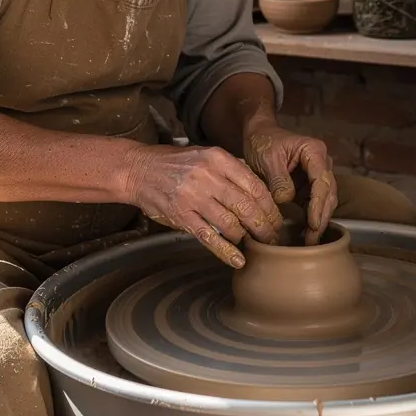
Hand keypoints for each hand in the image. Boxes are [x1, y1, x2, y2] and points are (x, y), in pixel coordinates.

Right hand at [121, 143, 282, 266]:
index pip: (254, 185)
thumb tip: (259, 189)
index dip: (270, 206)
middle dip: (264, 226)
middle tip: (273, 237)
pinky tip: (237, 260)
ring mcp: (193, 197)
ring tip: (255, 244)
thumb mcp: (205, 155)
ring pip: (230, 223)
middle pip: (246, 206)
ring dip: (246, 237)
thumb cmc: (175, 164)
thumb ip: (231, 169)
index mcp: (218, 159)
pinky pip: (209, 237)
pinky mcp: (181, 216)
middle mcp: (208, 176)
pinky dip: (226, 251)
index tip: (277, 218)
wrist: (139, 170)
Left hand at [243, 121, 336, 244]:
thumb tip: (286, 200)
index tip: (313, 223)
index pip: (322, 180)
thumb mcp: (267, 157)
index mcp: (314, 151)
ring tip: (309, 240)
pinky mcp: (308, 186)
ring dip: (318, 221)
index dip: (318, 203)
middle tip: (311, 238)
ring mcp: (316, 175)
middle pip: (328, 193)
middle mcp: (321, 162)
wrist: (259, 135)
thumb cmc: (263, 141)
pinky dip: (311, 218)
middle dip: (321, 217)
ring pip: (324, 201)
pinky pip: (314, 204)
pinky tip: (305, 234)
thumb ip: (278, 179)